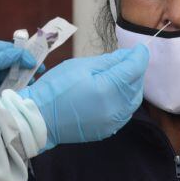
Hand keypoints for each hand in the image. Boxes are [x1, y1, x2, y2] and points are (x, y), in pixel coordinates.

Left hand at [0, 40, 36, 111]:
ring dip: (22, 78)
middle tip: (39, 71)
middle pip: (12, 62)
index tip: (33, 60)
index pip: (7, 49)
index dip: (21, 53)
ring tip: (33, 82)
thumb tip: (20, 54)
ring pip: (11, 76)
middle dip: (25, 66)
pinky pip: (6, 89)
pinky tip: (23, 91)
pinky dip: (15, 90)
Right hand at [18, 45, 148, 149]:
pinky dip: (123, 101)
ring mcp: (112, 123)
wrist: (39, 118)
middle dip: (135, 71)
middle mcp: (114, 109)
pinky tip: (112, 93)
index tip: (140, 49)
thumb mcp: (80, 66)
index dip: (139, 56)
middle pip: (136, 86)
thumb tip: (128, 56)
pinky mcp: (107, 131)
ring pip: (133, 101)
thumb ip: (108, 61)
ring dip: (131, 87)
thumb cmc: (55, 88)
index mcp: (107, 89)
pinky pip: (124, 113)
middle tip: (126, 60)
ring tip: (119, 76)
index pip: (134, 69)